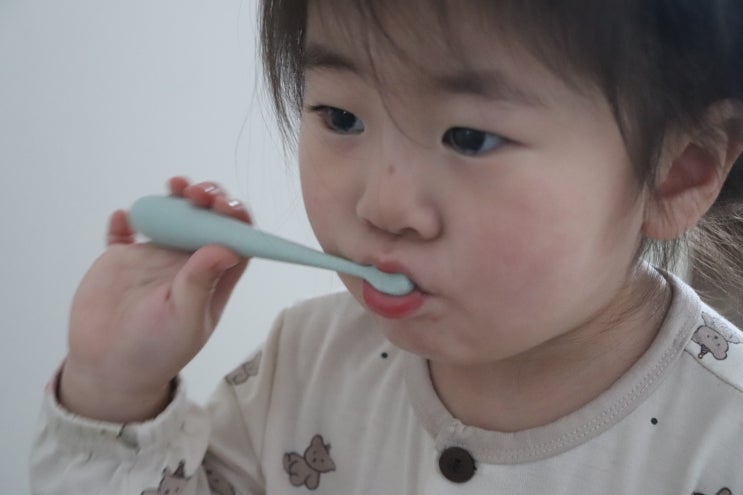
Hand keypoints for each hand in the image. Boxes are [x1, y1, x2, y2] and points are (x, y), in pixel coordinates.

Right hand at [59, 177, 250, 421]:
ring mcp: (156, 258)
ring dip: (175, 198)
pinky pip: (125, 232)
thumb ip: (201, 284)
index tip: (225, 206)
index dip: (236, 217)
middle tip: (197, 191)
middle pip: (206, 219)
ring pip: (172, 216)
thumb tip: (225, 248)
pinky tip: (124, 219)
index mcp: (213, 277)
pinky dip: (125, 220)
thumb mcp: (185, 320)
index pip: (235, 238)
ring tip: (174, 186)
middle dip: (208, 198)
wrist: (109, 369)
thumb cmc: (156, 351)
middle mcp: (188, 262)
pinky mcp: (122, 259)